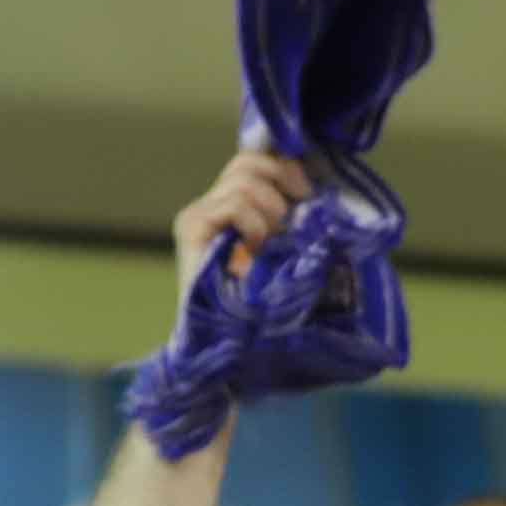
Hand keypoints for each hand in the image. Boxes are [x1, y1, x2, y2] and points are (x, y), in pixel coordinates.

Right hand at [175, 148, 310, 296]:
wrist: (236, 343)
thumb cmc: (268, 306)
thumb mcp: (289, 254)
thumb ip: (292, 222)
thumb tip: (314, 190)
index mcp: (232, 208)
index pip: (253, 162)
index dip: (284, 168)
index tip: (306, 194)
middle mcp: (210, 206)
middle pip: (247, 163)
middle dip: (280, 183)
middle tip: (291, 222)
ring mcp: (198, 216)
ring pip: (243, 180)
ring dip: (270, 210)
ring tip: (271, 244)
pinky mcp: (191, 228)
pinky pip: (233, 205)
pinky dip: (254, 223)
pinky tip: (257, 249)